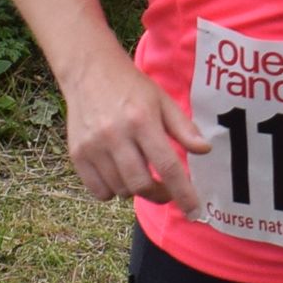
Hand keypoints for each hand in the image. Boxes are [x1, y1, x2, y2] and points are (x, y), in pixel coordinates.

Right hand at [60, 51, 207, 209]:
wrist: (89, 71)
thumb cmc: (131, 87)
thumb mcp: (162, 100)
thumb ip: (183, 127)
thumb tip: (204, 150)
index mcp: (142, 120)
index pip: (167, 166)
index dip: (183, 193)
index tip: (194, 212)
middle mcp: (115, 135)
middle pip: (141, 185)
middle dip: (159, 194)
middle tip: (165, 187)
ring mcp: (93, 146)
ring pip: (120, 190)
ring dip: (135, 190)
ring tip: (139, 172)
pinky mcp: (77, 154)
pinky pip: (98, 191)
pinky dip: (112, 191)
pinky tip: (118, 173)